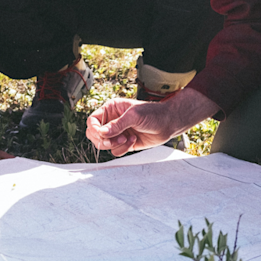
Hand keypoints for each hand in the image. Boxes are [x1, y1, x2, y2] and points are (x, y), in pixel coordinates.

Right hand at [86, 85, 216, 155]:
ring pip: (104, 145)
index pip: (92, 121)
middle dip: (103, 140)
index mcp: (111, 109)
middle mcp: (112, 121)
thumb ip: (117, 125)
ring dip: (115, 145)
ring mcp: (117, 133)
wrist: (167, 124)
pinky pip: (115, 151)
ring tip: (128, 138)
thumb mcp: (134, 116)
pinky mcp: (124, 143)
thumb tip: (101, 133)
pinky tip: (133, 141)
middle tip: (114, 140)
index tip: (103, 134)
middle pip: (94, 135)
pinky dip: (123, 149)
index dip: (95, 129)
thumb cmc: (152, 114)